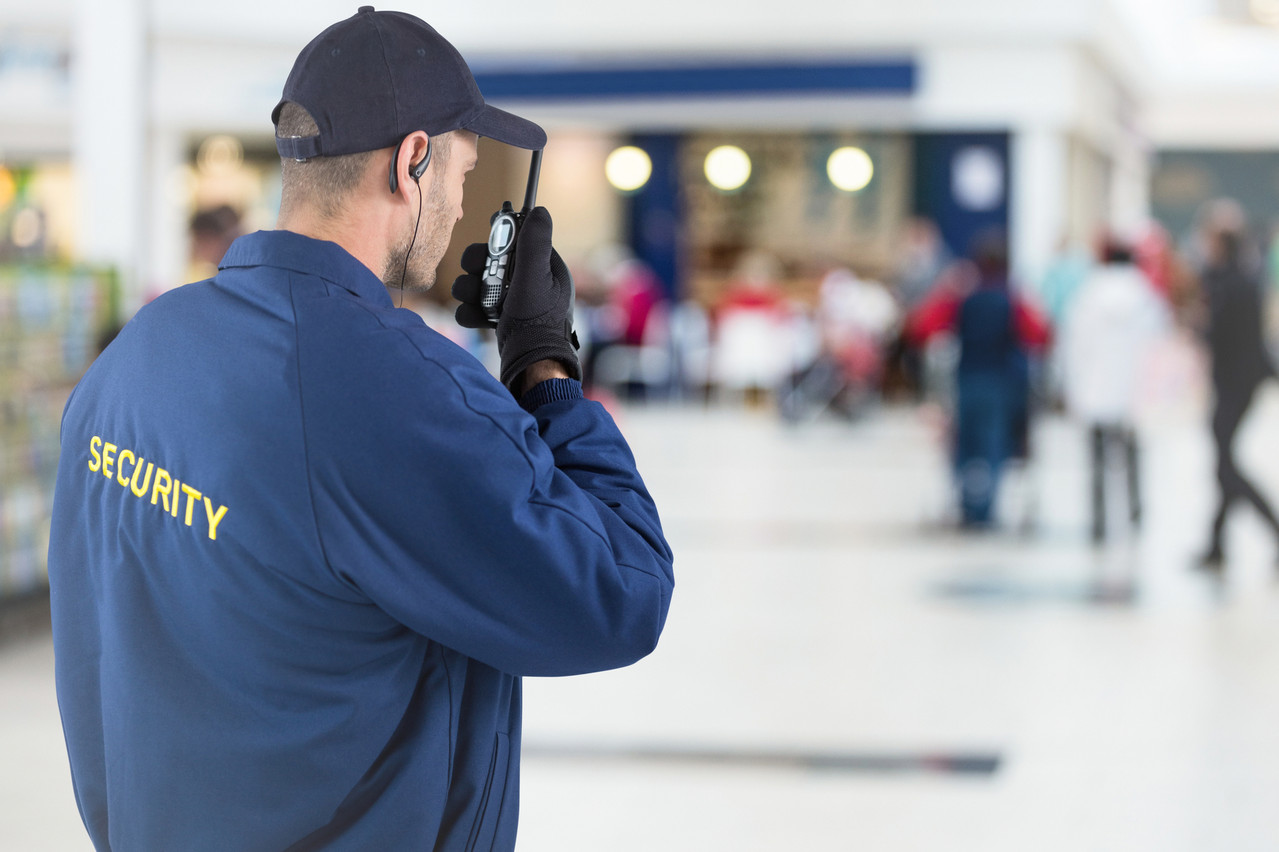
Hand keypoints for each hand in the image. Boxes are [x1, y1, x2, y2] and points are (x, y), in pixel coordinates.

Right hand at [452, 207, 579, 389]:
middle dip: (478, 266)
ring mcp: (515, 303)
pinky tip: (474, 318)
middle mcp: (531, 283)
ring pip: (480, 283)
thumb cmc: (537, 320)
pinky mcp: (502, 321)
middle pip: (492, 261)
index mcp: (545, 268)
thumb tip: (540, 211)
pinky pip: (477, 307)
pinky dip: (471, 312)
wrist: (531, 365)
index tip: (488, 244)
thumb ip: (535, 243)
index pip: (517, 241)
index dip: (499, 240)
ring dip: (469, 288)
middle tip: (474, 271)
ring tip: (472, 298)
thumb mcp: (536, 276)